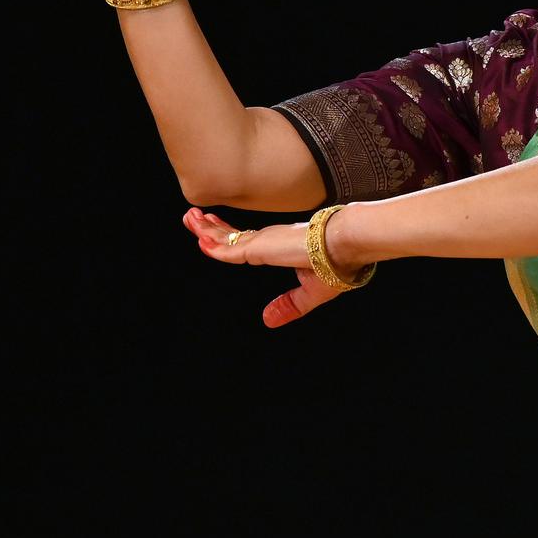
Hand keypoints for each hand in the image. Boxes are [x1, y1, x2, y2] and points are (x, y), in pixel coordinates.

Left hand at [182, 207, 351, 328]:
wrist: (347, 246)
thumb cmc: (338, 266)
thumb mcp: (310, 293)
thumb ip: (289, 306)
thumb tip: (267, 320)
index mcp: (281, 247)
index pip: (248, 241)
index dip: (230, 236)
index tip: (214, 229)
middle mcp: (270, 240)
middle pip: (232, 234)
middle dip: (212, 227)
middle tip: (194, 218)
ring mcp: (263, 241)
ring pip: (226, 237)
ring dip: (205, 230)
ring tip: (189, 218)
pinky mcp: (260, 247)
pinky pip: (228, 249)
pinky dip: (212, 246)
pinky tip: (200, 241)